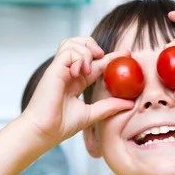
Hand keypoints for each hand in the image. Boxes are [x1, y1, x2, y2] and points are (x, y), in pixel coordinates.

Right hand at [20, 37, 134, 144]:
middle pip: (80, 44)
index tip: (128, 54)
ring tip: (89, 69)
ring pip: (72, 43)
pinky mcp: (54, 69)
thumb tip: (130, 104)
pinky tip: (80, 72)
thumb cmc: (61, 126)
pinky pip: (68, 51)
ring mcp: (60, 69)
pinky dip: (78, 57)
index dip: (111, 57)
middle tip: (104, 56)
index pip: (96, 63)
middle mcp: (69, 72)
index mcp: (77, 81)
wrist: (44, 132)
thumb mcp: (92, 114)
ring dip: (85, 51)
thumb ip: (109, 106)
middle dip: (94, 45)